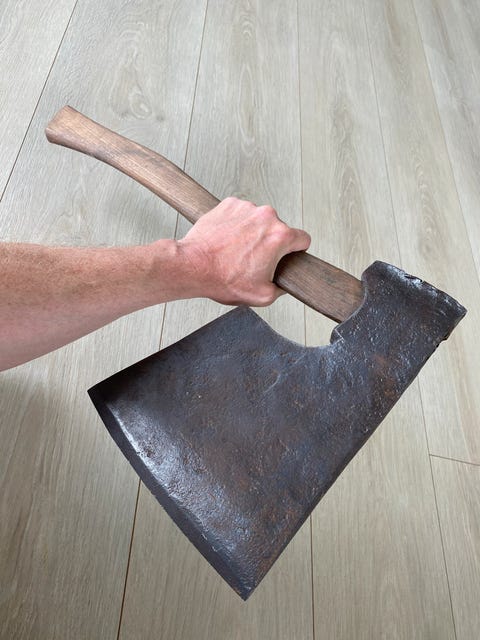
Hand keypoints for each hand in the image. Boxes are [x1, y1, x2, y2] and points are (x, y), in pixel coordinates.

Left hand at [175, 197, 310, 305]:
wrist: (193, 265)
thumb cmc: (223, 278)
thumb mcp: (262, 296)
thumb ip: (282, 288)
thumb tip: (284, 284)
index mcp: (279, 236)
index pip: (303, 239)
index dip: (297, 250)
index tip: (289, 255)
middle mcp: (266, 216)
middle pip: (279, 229)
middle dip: (270, 243)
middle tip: (254, 260)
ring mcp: (247, 208)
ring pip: (259, 221)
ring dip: (253, 233)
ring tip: (236, 251)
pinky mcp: (230, 204)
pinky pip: (241, 214)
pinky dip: (237, 225)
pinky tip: (228, 240)